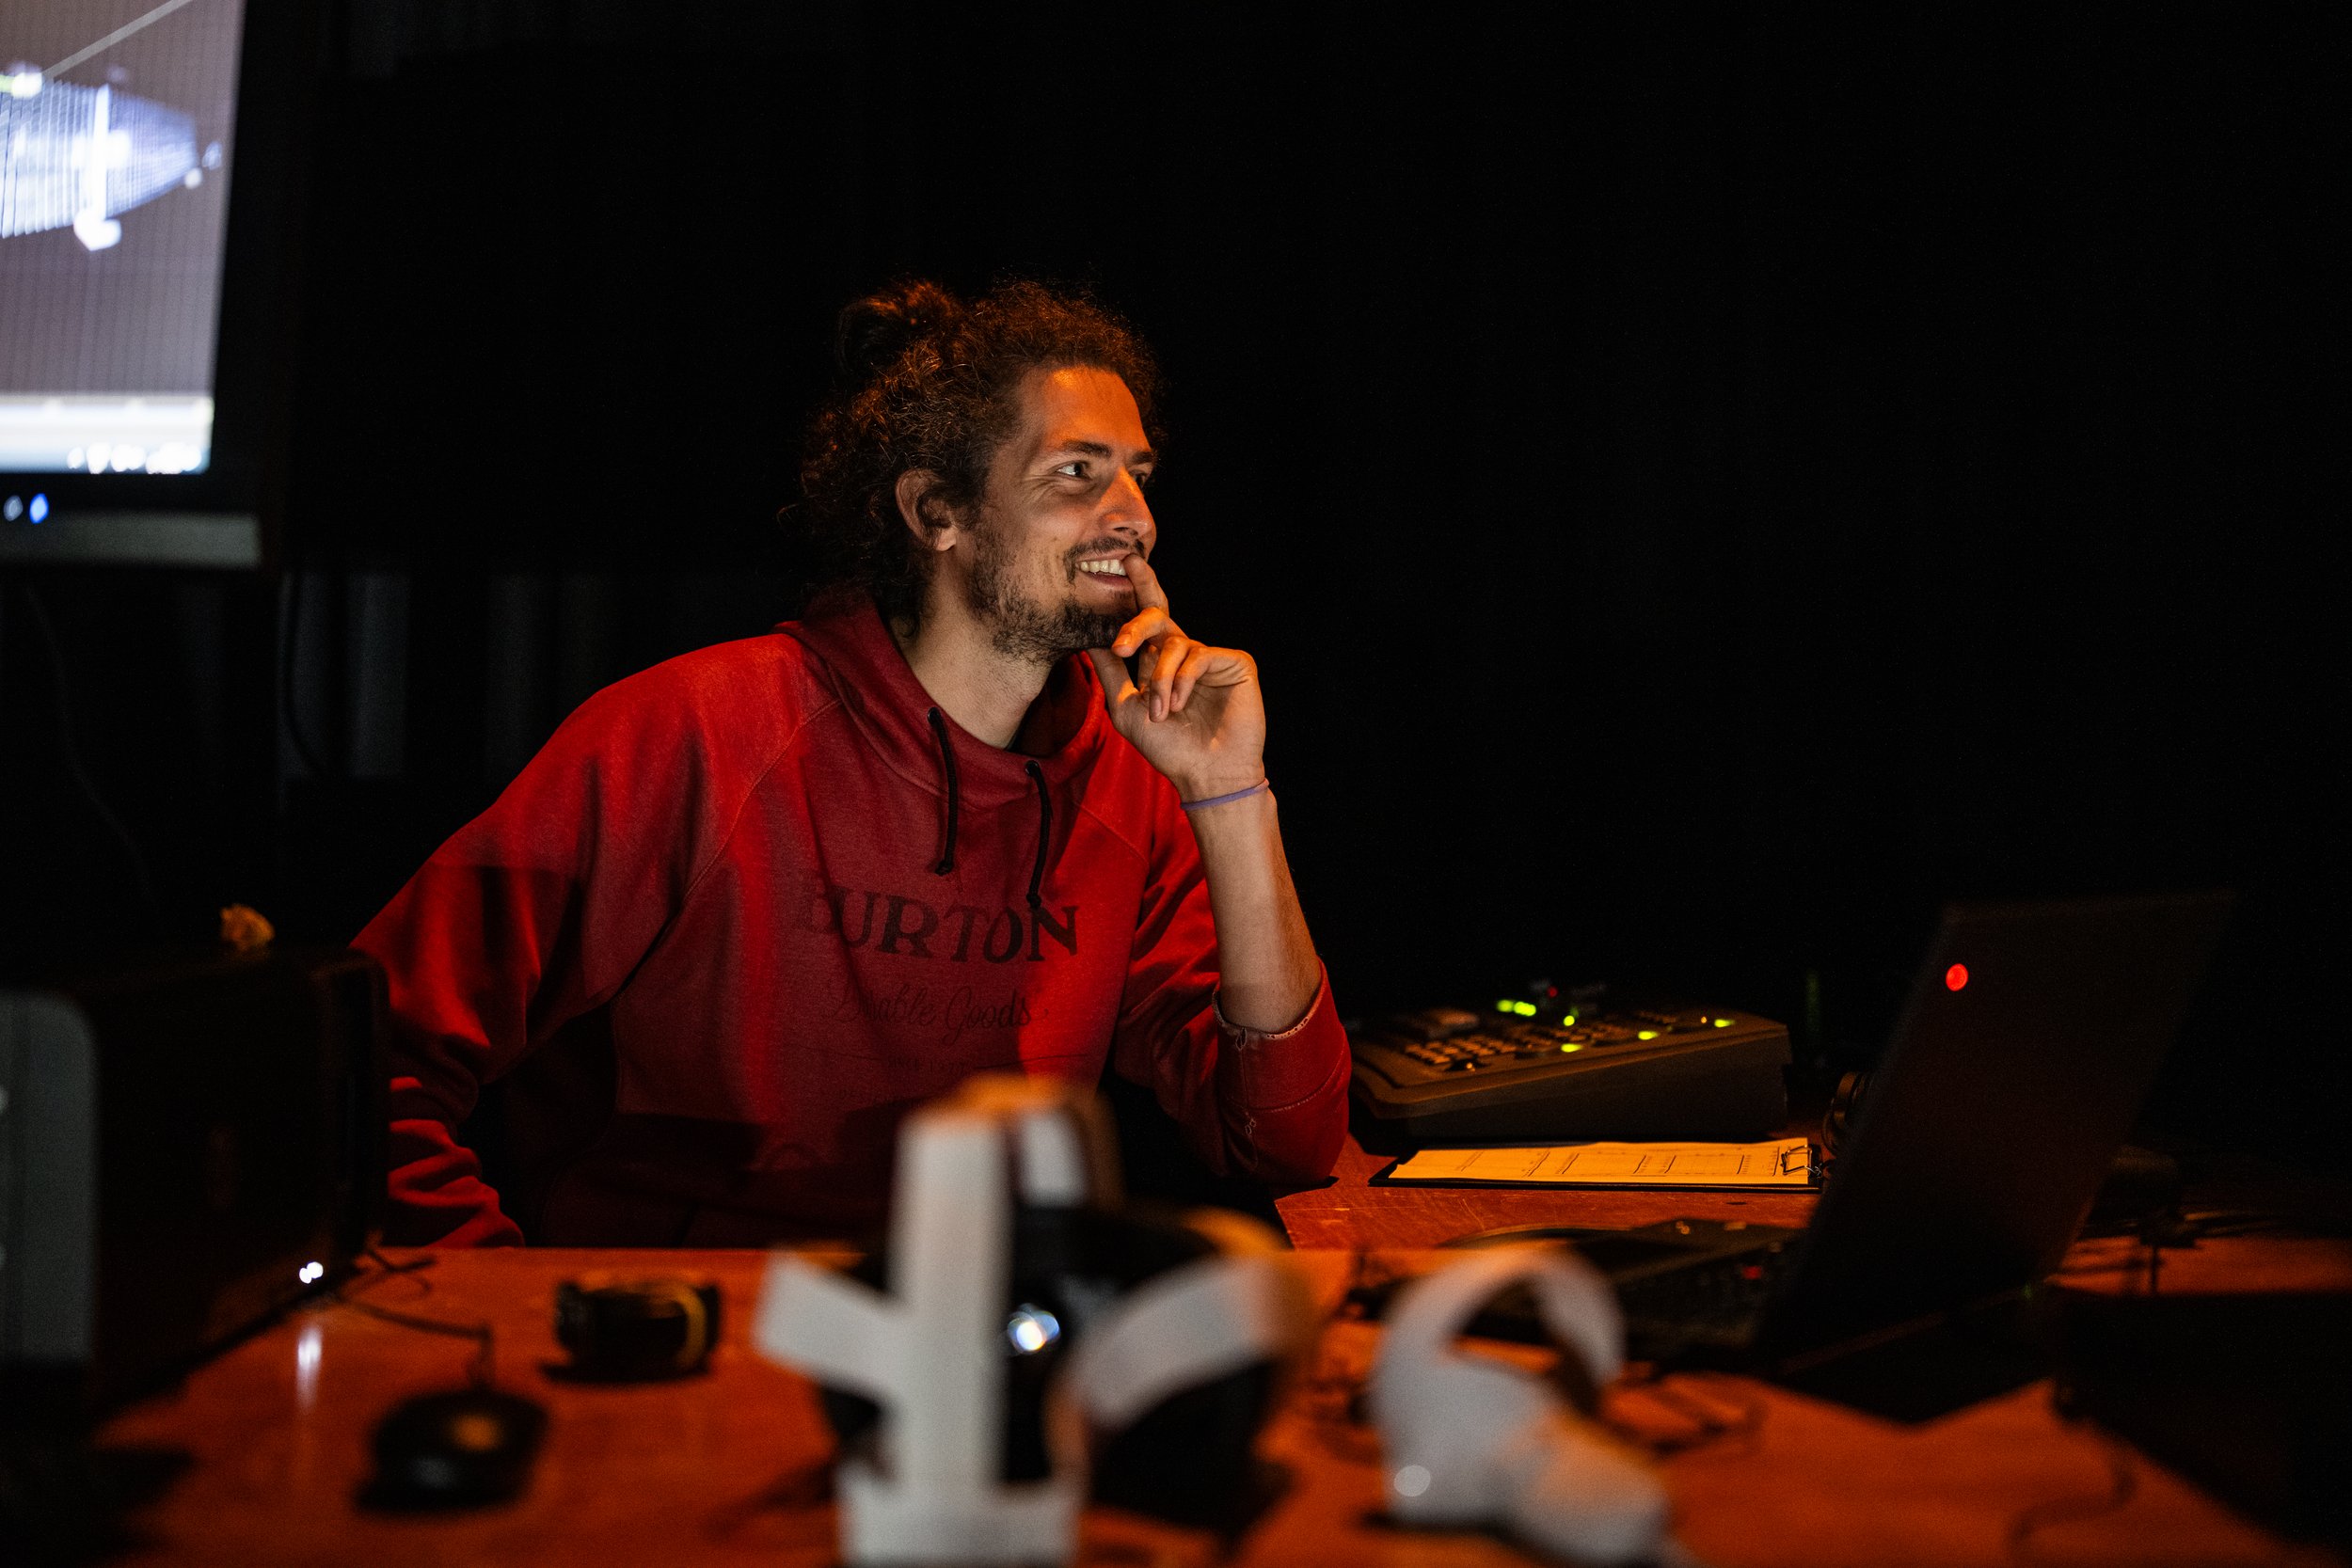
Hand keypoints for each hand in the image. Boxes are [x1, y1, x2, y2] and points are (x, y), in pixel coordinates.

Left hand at [1083, 554, 1266, 799]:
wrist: (1206, 773)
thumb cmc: (1168, 747)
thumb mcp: (1126, 708)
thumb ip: (1110, 671)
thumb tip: (1084, 637)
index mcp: (1159, 660)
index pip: (1146, 617)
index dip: (1138, 587)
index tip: (1124, 561)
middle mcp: (1184, 653)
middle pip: (1159, 615)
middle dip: (1137, 624)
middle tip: (1122, 646)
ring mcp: (1210, 657)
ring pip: (1174, 644)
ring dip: (1160, 679)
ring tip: (1160, 711)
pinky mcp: (1235, 663)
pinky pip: (1199, 655)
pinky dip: (1182, 680)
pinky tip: (1178, 704)